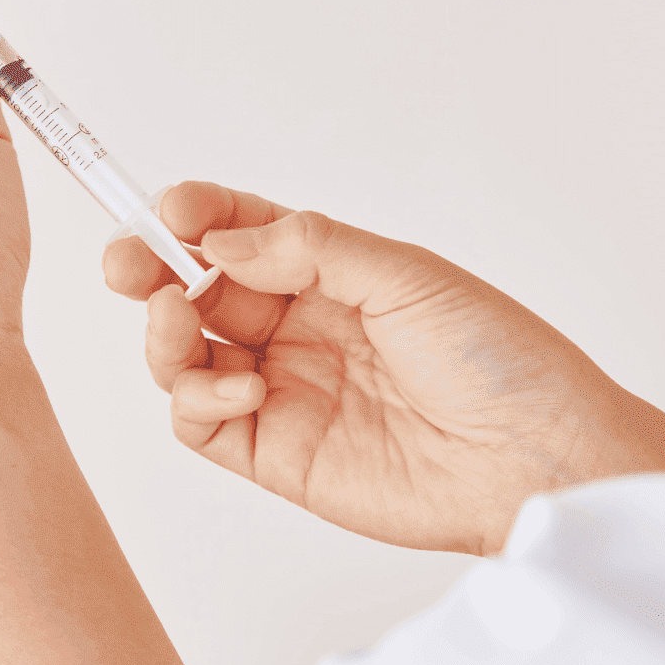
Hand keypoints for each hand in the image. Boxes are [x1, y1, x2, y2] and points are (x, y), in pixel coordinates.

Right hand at [104, 182, 664, 554]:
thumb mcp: (405, 274)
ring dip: (164, 333)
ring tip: (178, 317)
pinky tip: (241, 383)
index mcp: (331, 274)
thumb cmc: (498, 360)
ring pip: (185, 356)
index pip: (241, 233)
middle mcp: (298, 328)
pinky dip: (199, 396)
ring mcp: (283, 391)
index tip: (171, 206)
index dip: (198, 215)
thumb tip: (220, 239)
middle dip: (152, 268)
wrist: (536, 458)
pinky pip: (203, 421)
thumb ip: (308, 249)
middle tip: (128, 262)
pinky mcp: (277, 454)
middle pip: (196, 290)